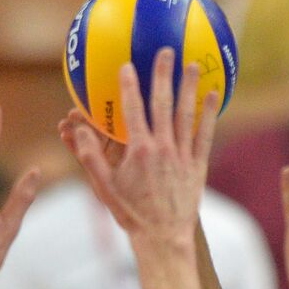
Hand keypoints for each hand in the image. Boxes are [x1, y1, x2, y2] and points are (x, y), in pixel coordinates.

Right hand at [69, 48, 218, 246]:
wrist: (163, 237)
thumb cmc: (131, 213)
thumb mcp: (103, 187)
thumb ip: (89, 156)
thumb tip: (75, 129)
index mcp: (138, 151)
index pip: (132, 110)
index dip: (129, 86)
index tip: (127, 65)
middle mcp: (162, 148)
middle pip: (162, 103)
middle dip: (163, 74)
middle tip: (166, 51)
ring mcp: (182, 156)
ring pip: (186, 115)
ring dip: (189, 87)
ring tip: (192, 65)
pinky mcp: (197, 166)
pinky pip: (204, 135)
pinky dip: (209, 115)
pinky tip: (213, 96)